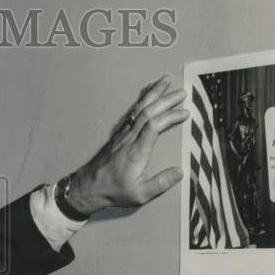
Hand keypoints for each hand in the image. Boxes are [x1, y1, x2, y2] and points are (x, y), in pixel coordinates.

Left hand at [63, 75, 189, 214]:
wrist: (89, 187)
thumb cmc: (114, 191)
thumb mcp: (140, 194)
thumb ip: (160, 183)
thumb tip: (180, 172)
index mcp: (136, 151)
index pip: (154, 126)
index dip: (170, 116)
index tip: (186, 113)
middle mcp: (129, 138)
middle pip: (148, 112)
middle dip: (166, 100)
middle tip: (182, 91)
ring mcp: (123, 134)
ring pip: (139, 109)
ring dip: (153, 94)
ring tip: (165, 80)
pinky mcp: (119, 134)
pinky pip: (132, 112)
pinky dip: (142, 100)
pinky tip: (148, 94)